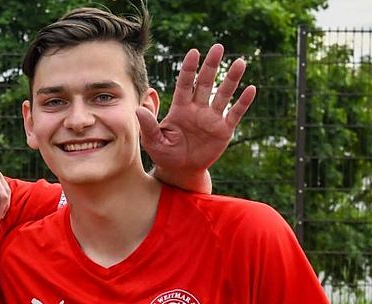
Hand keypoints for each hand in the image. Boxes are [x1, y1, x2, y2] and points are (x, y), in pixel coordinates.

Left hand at [138, 44, 256, 193]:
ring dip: (231, 79)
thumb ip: (148, 125)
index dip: (189, 69)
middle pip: (205, 83)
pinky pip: (234, 113)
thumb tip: (138, 109)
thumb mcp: (153, 141)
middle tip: (218, 47)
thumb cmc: (164, 154)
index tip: (193, 52)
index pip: (185, 84)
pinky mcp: (223, 130)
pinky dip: (243, 102)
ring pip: (223, 94)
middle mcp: (197, 109)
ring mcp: (212, 118)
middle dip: (211, 66)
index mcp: (180, 109)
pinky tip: (251, 89)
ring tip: (240, 62)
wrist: (180, 170)